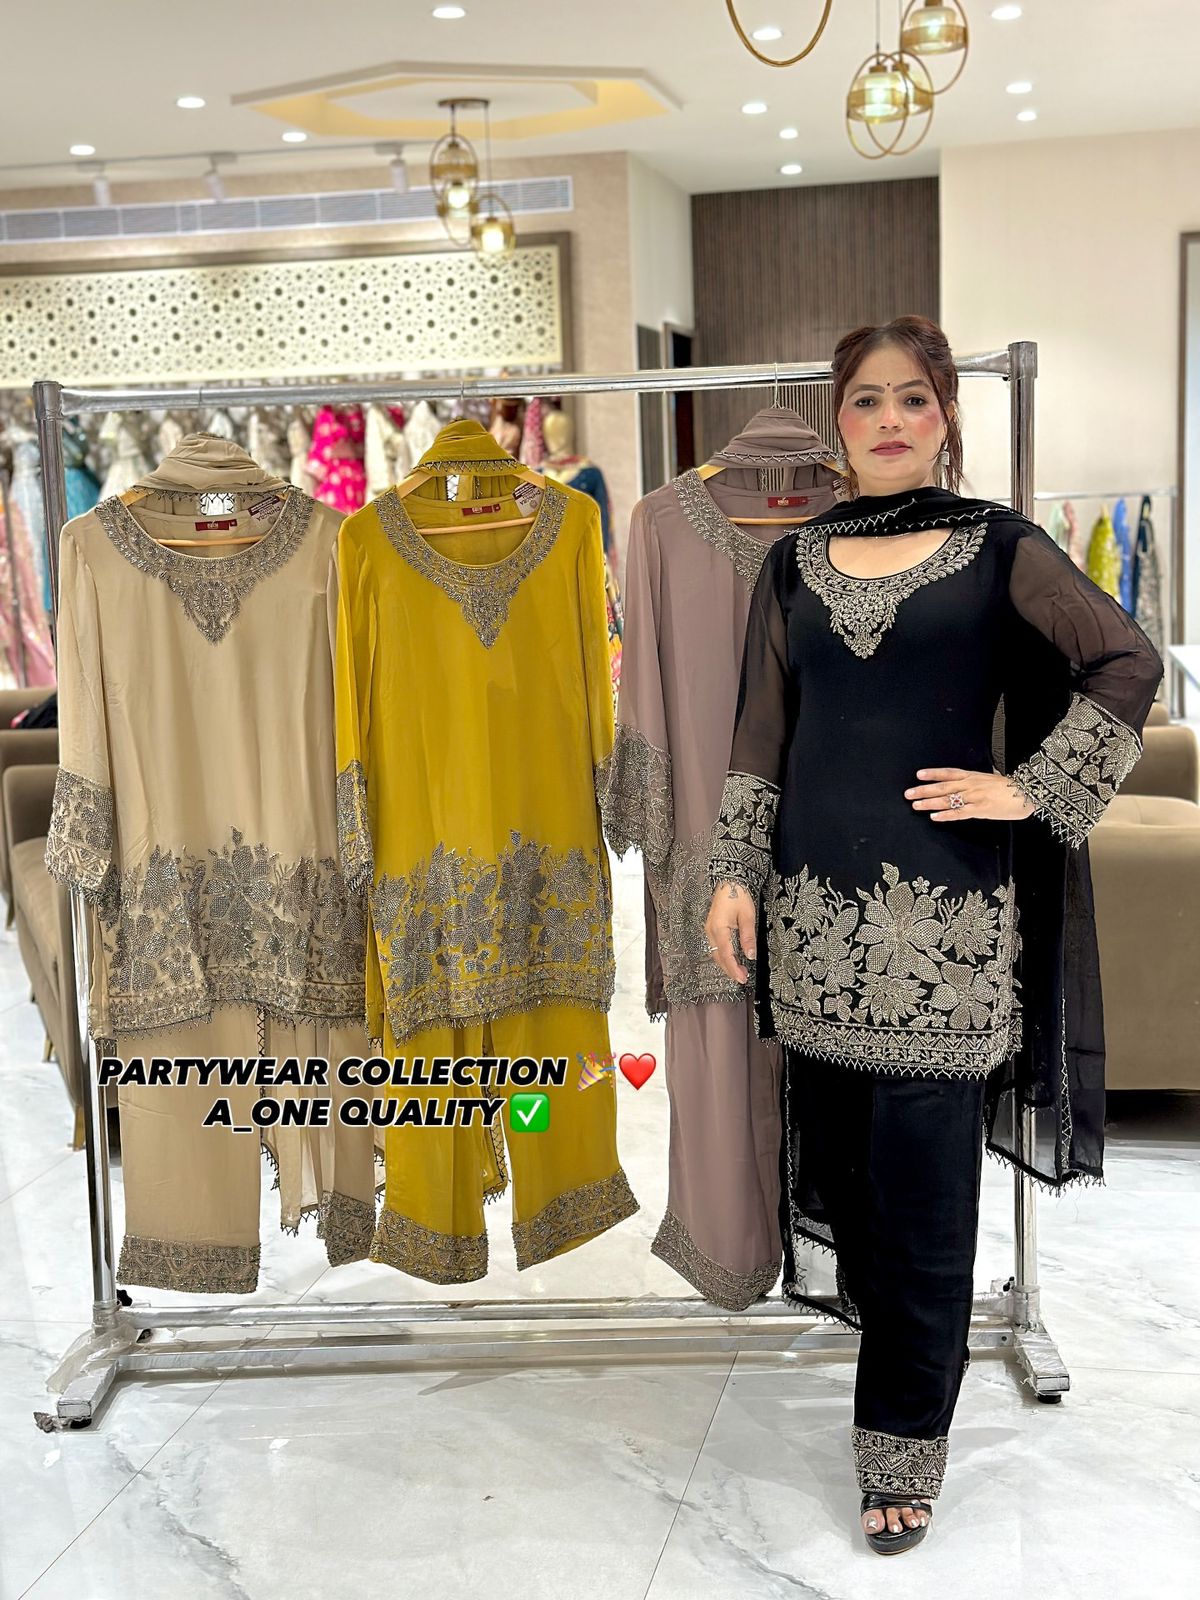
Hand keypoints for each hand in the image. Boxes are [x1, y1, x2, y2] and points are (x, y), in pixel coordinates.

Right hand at [704, 880, 755, 983]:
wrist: (729, 880)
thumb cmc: (738, 895)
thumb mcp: (747, 916)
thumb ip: (748, 937)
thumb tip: (750, 955)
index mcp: (718, 928)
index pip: (726, 954)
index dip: (733, 969)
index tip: (742, 978)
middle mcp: (711, 931)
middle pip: (718, 957)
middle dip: (729, 969)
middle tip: (742, 979)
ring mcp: (709, 929)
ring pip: (715, 953)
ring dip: (726, 964)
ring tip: (739, 972)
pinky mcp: (712, 927)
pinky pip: (715, 946)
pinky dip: (723, 956)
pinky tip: (731, 959)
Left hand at [905, 767, 1034, 822]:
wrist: (1027, 793)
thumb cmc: (1010, 788)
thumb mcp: (991, 779)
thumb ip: (976, 781)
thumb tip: (968, 782)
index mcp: (973, 776)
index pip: (949, 773)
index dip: (933, 773)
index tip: (918, 774)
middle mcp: (971, 785)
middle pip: (943, 787)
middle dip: (924, 790)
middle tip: (909, 793)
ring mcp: (974, 797)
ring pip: (947, 800)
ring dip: (930, 802)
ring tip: (916, 805)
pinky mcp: (980, 809)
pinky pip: (959, 813)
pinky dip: (946, 815)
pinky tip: (934, 817)